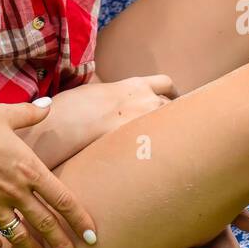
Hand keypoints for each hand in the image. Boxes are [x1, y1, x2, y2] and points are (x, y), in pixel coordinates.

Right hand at [0, 95, 97, 247]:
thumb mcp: (6, 114)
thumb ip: (31, 113)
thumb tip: (47, 105)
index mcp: (28, 168)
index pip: (63, 200)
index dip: (80, 220)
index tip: (93, 237)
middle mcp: (13, 190)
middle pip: (45, 224)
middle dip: (62, 245)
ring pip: (17, 234)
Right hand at [13, 74, 176, 169]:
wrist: (68, 121)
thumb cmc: (75, 105)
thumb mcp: (96, 91)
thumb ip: (112, 94)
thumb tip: (110, 100)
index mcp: (134, 85)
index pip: (165, 84)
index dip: (172, 93)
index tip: (175, 100)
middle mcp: (146, 100)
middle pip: (175, 106)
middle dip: (177, 116)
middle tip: (180, 129)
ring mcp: (147, 120)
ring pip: (173, 126)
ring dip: (175, 135)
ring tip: (179, 148)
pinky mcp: (143, 141)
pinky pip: (164, 145)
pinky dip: (167, 151)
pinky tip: (169, 162)